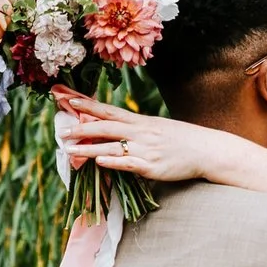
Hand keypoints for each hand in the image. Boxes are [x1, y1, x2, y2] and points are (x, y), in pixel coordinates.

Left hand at [52, 88, 248, 183]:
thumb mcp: (156, 129)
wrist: (206, 150)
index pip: (108, 110)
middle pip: (105, 126)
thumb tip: (112, 133)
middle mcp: (140, 132)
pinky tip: (100, 162)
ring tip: (69, 150)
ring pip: (112, 146)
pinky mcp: (152, 166)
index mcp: (139, 122)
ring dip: (88, 148)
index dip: (86, 105)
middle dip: (81, 128)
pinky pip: (129, 163)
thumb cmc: (179, 141)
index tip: (66, 100)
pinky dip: (114, 162)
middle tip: (60, 130)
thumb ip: (133, 131)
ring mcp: (145, 149)